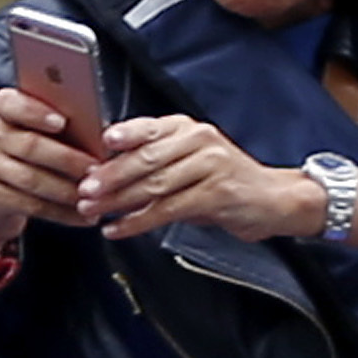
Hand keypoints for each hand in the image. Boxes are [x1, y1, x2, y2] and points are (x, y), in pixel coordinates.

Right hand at [0, 85, 96, 251]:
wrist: (0, 198)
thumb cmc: (39, 158)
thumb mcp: (51, 138)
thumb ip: (70, 129)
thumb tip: (104, 134)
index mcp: (7, 111)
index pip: (9, 102)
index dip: (34, 111)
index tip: (61, 122)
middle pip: (29, 144)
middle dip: (67, 159)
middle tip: (96, 169)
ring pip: (30, 178)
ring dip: (67, 189)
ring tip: (94, 196)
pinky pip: (28, 204)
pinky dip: (60, 212)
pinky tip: (82, 215)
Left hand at [86, 114, 317, 246]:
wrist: (272, 199)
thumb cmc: (223, 182)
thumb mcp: (189, 162)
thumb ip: (154, 163)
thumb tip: (104, 174)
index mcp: (189, 129)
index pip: (149, 128)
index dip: (123, 137)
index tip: (97, 147)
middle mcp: (201, 141)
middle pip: (147, 158)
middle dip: (111, 176)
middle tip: (84, 190)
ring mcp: (211, 166)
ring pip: (154, 184)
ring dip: (118, 201)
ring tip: (93, 212)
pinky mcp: (217, 194)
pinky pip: (168, 209)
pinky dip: (138, 221)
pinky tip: (118, 229)